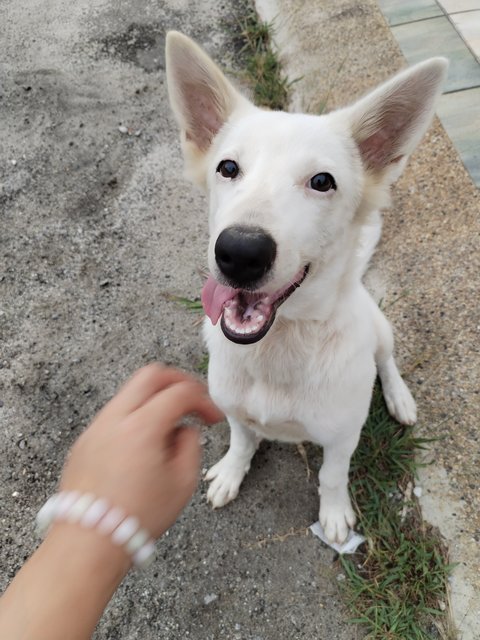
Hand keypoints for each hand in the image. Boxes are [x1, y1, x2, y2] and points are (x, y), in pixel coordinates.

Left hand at [59, 363, 222, 537]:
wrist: (89, 542)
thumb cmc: (140, 515)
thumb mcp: (183, 483)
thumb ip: (190, 444)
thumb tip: (184, 430)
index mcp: (143, 425)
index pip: (181, 392)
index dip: (204, 401)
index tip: (213, 419)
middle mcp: (116, 417)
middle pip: (151, 374)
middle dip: (178, 382)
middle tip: (193, 401)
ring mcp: (96, 427)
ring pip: (130, 392)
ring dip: (155, 399)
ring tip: (169, 427)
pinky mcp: (85, 441)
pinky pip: (114, 414)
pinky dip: (135, 416)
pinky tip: (144, 444)